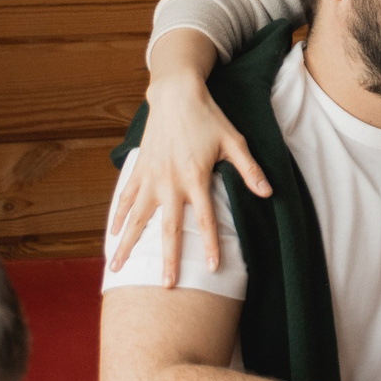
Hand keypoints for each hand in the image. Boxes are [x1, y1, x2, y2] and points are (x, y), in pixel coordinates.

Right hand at [109, 75, 270, 287]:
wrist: (176, 94)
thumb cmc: (208, 117)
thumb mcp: (234, 141)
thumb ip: (249, 169)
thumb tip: (267, 192)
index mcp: (196, 178)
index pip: (205, 219)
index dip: (210, 245)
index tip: (213, 268)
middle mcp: (170, 182)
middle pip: (168, 228)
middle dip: (167, 258)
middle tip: (166, 285)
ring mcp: (151, 177)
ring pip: (138, 218)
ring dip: (128, 244)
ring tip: (118, 267)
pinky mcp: (139, 169)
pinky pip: (126, 198)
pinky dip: (118, 217)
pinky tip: (113, 234)